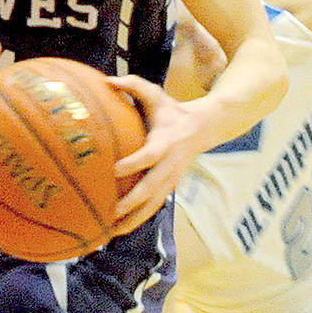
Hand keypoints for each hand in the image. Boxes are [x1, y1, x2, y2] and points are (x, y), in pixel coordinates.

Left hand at [108, 75, 204, 233]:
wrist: (204, 128)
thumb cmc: (171, 110)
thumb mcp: (155, 94)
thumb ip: (133, 85)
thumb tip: (107, 79)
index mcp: (166, 142)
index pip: (150, 155)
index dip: (134, 163)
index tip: (115, 169)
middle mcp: (170, 165)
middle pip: (152, 188)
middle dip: (133, 202)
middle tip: (111, 210)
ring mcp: (171, 179)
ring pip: (153, 205)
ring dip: (133, 220)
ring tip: (110, 232)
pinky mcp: (169, 188)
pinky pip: (153, 207)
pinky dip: (137, 220)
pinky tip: (117, 230)